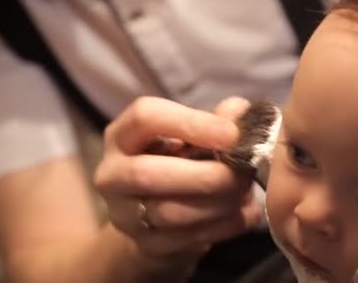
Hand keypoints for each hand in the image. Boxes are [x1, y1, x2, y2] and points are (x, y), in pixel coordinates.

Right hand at [94, 96, 261, 262]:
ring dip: (219, 202)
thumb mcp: (191, 136)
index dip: (191, 123)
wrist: (156, 219)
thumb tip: (240, 111)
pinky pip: (187, 240)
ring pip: (169, 213)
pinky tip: (245, 213)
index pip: (144, 117)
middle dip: (205, 174)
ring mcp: (124, 215)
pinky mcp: (146, 247)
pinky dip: (226, 225)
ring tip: (245, 191)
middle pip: (146, 174)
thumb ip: (216, 120)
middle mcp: (112, 175)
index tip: (231, 134)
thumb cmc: (178, 163)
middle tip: (243, 170)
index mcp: (122, 136)